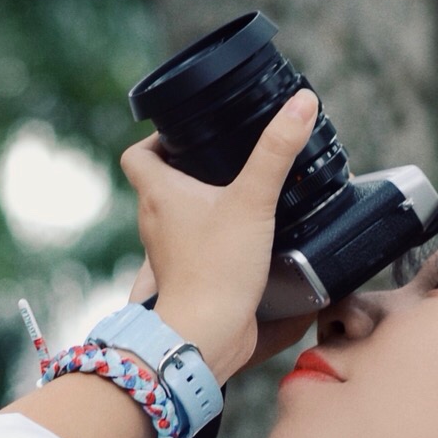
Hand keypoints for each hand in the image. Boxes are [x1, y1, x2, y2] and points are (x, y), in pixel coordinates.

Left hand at [118, 87, 320, 381]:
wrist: (207, 333)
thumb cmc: (217, 269)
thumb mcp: (253, 199)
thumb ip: (277, 151)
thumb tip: (300, 104)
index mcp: (158, 194)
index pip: (138, 154)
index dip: (156, 139)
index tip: (186, 134)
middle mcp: (155, 221)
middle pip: (159, 183)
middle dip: (187, 168)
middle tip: (223, 158)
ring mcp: (168, 252)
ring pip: (176, 216)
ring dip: (200, 203)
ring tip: (237, 193)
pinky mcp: (187, 275)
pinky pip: (193, 245)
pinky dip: (211, 236)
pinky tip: (243, 235)